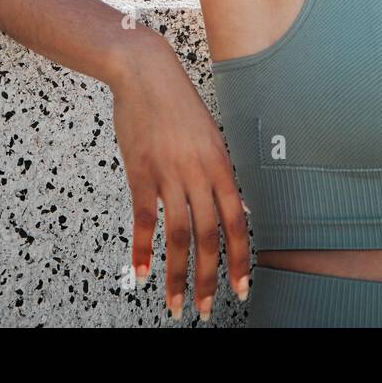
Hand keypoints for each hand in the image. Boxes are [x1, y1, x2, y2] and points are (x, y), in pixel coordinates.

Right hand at [110, 32, 250, 320]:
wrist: (146, 73)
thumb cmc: (178, 104)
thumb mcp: (211, 137)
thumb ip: (221, 175)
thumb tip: (238, 206)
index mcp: (221, 166)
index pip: (238, 223)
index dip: (240, 259)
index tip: (240, 288)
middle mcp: (199, 174)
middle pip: (209, 237)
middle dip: (208, 279)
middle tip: (203, 309)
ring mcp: (169, 174)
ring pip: (178, 235)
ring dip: (177, 274)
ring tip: (174, 302)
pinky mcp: (140, 172)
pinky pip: (143, 219)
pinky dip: (142, 248)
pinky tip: (141, 272)